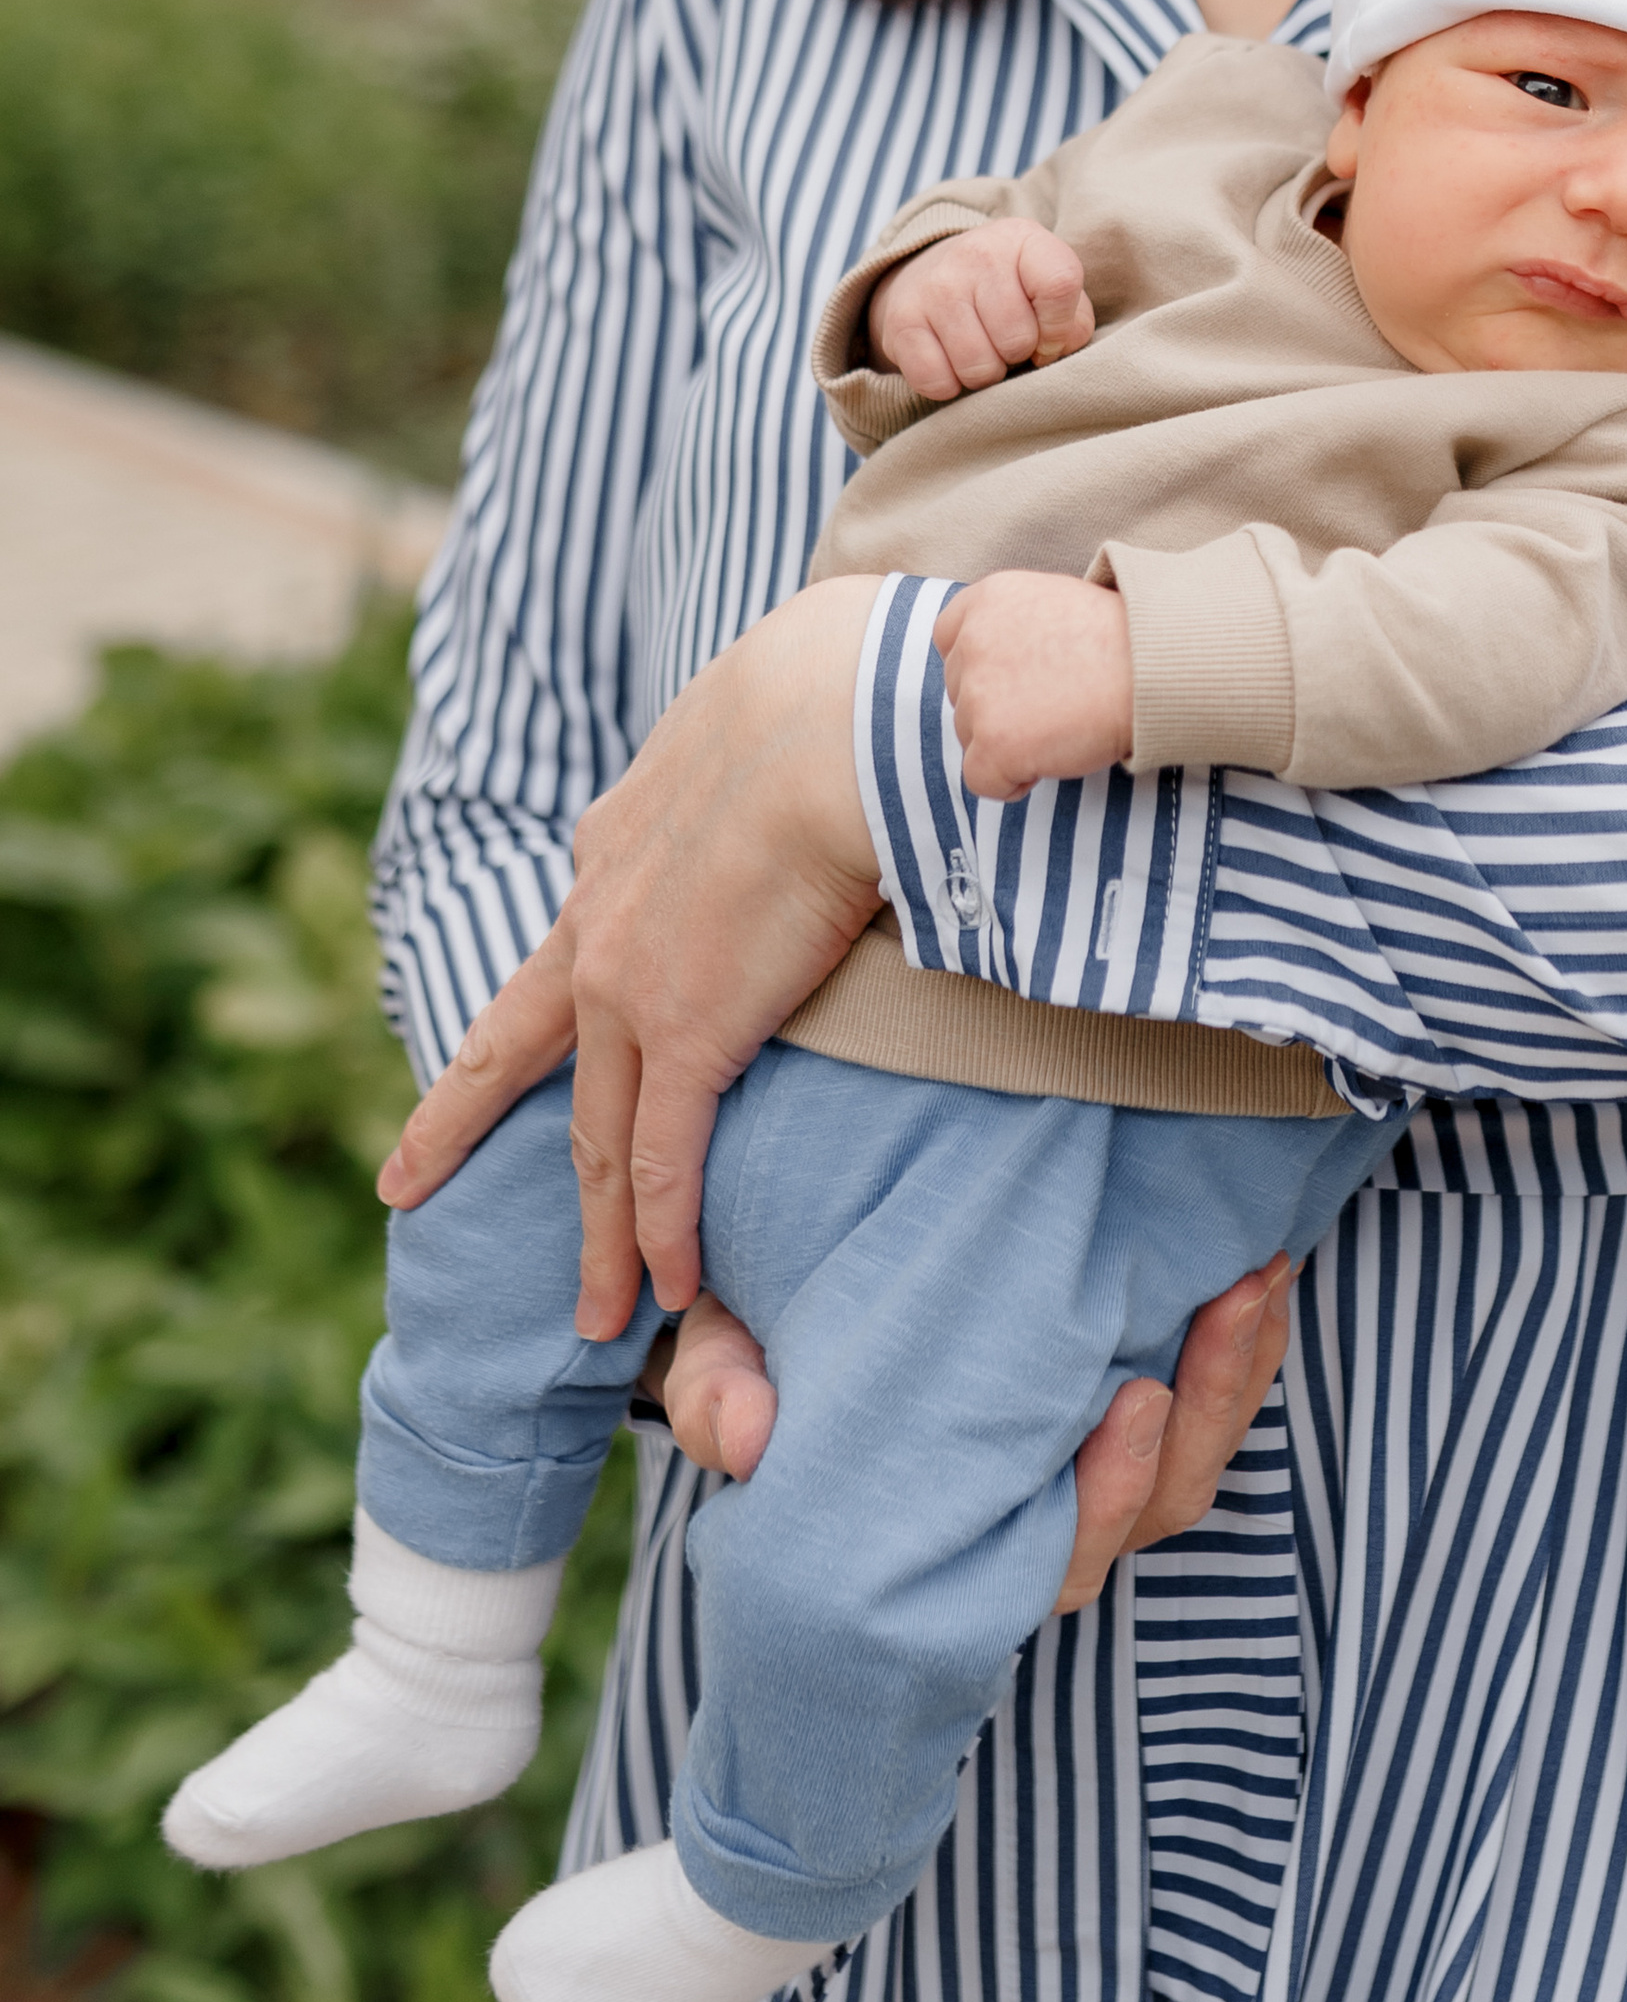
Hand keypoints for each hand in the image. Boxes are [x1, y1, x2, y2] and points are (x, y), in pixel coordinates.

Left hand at [377, 575, 886, 1342]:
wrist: (843, 716)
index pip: (572, 943)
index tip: (523, 1038)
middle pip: (525, 1047)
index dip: (546, 1003)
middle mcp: (597, 917)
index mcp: (616, 839)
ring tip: (596, 1309)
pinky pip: (662, 1162)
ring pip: (594, 1135)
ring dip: (599, 1231)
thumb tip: (817, 741)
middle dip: (464, 1117)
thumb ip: (765, 755)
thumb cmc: (843, 692)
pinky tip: (663, 1289)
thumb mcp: (768, 712)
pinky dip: (658, 1234)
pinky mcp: (686, 1036)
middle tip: (408, 1179)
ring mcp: (629, 984)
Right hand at [648, 1256, 1295, 1619]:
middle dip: (1203, 1410)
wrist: (793, 1306)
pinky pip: (1215, 1405)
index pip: (1051, 1559)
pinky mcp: (1132, 1406)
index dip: (1104, 1498)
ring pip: (1195, 1462)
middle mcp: (1033, 1519)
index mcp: (950, 1535)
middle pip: (1152, 1509)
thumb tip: (757, 1436)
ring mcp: (1092, 1467)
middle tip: (1225, 1300)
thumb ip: (729, 1401)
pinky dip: (1245, 1347)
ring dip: (1237, 1372)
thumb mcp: (731, 1363)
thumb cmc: (768, 1354)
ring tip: (1255, 1272)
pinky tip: (1264, 1272)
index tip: (1130, 1397)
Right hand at [872, 222, 1093, 402]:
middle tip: (1006, 342)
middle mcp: (976, 254)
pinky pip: (938, 383)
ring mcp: (934, 287)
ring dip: (985, 373)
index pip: (1060, 284)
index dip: (1060, 327)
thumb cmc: (1008, 293)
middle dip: (1018, 355)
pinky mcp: (901, 321)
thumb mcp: (1048, 289)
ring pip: (979, 368)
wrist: (930, 274)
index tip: (1048, 336)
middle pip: (1017, 339)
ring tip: (980, 349)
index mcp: (1022, 239)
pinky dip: (948, 384)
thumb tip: (1053, 350)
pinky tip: (949, 360)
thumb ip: (1072, 320)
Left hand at [934, 572, 1134, 800]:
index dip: (980, 666)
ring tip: (1063, 727)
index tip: (1016, 680)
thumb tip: (1008, 668)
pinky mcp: (995, 742)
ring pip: (971, 736)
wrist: (1155, 667)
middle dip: (996, 707)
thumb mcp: (1058, 604)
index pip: (950, 639)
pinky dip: (1012, 781)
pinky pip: (983, 780)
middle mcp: (974, 642)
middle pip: (960, 692)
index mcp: (988, 599)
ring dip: (1008, 741)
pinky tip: (1050, 761)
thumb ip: (1016, 627)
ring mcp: (980, 694)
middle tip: (1053, 705)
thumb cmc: (1127, 639)